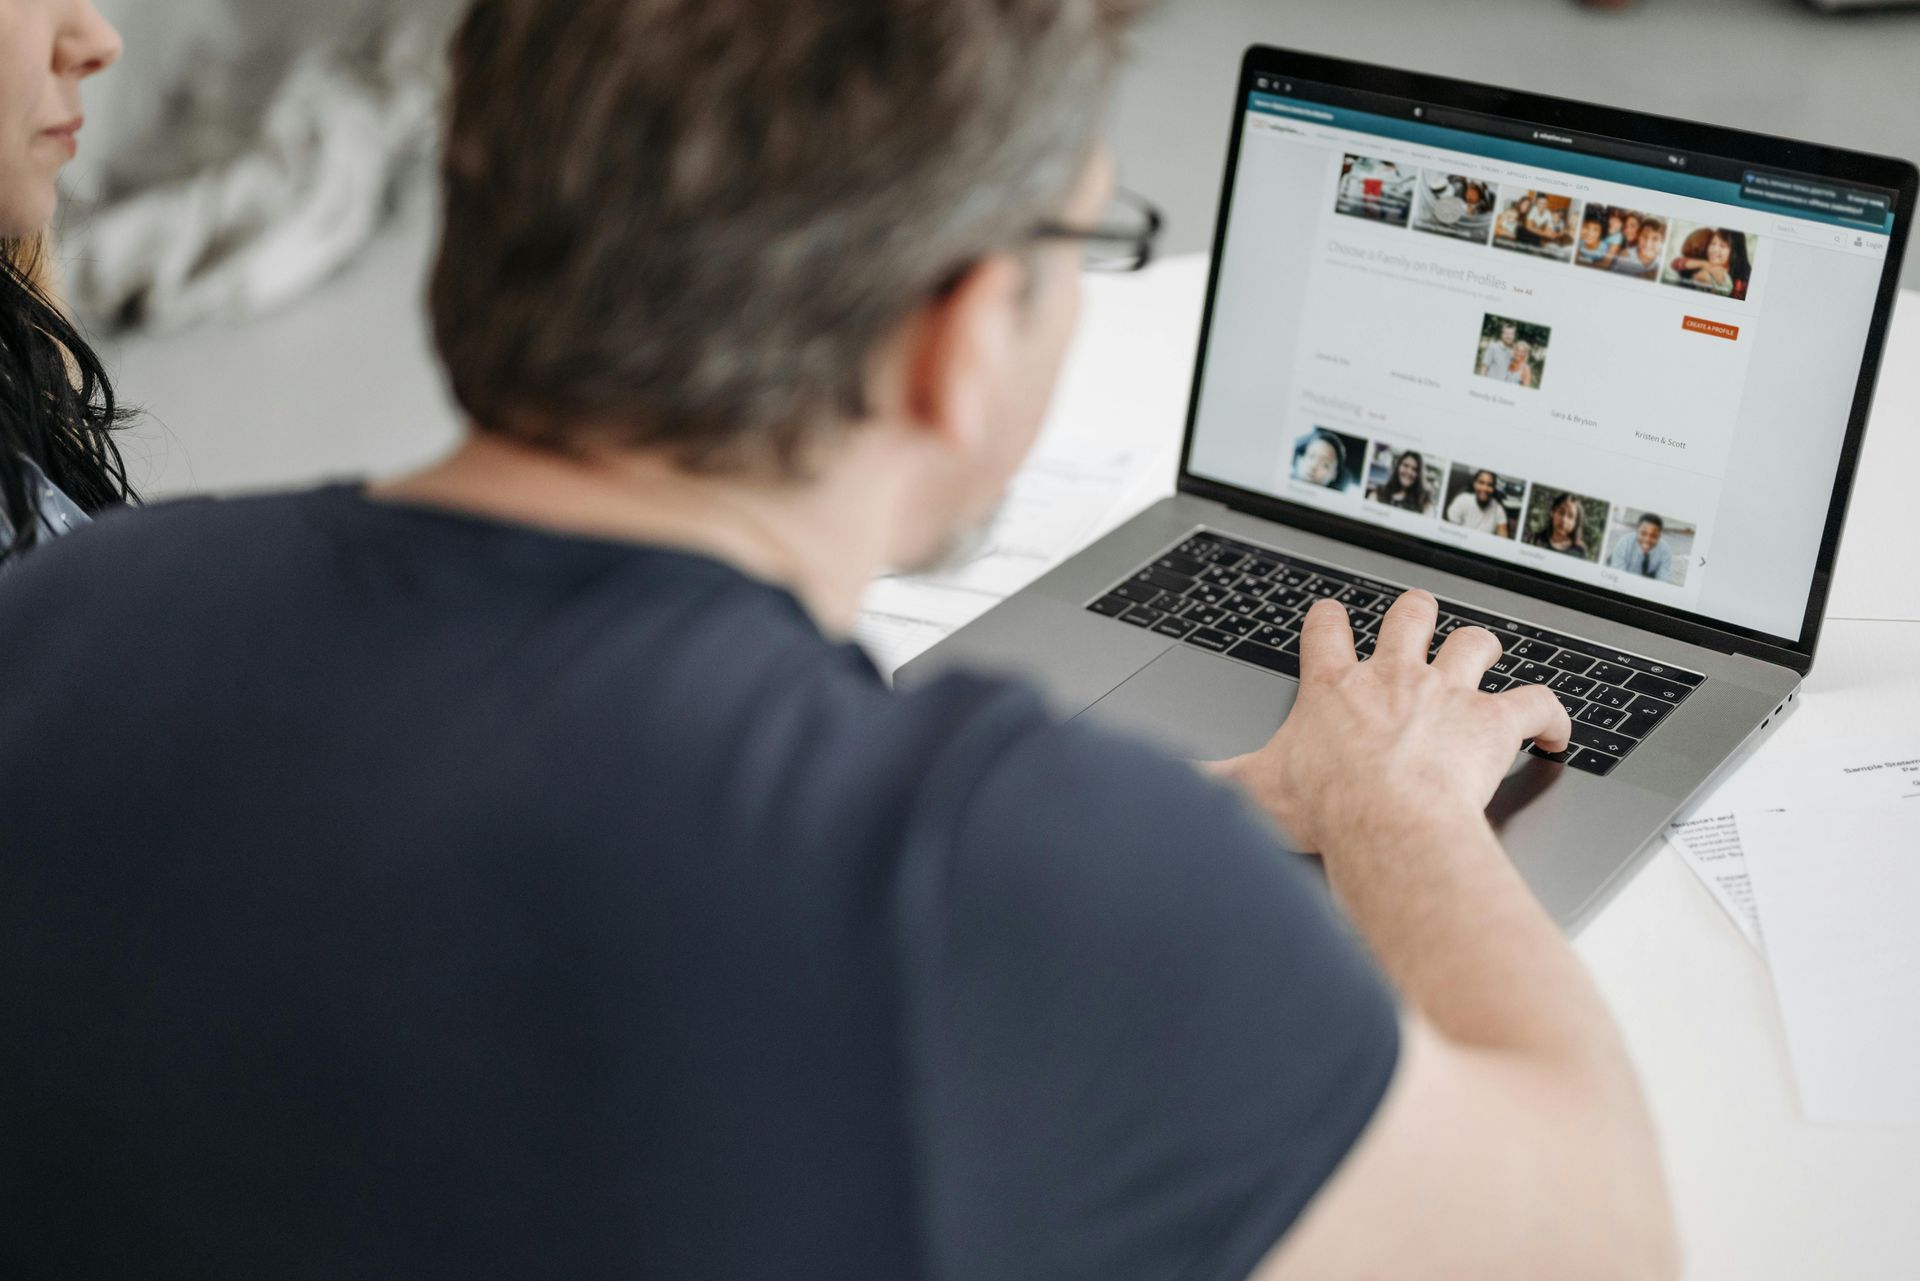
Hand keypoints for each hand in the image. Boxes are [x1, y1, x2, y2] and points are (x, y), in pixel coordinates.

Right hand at [1216, 591, 1571, 854]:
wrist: (1385, 823)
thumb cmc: (1324, 809)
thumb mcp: (1248, 793)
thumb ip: (1206, 784)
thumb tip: (1161, 787)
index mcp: (1334, 688)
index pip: (1327, 630)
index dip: (1329, 622)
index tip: (1330, 620)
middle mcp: (1393, 677)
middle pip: (1410, 615)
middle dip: (1416, 615)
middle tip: (1419, 623)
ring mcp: (1447, 693)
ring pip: (1475, 643)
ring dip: (1482, 652)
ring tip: (1487, 663)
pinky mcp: (1493, 722)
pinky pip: (1538, 703)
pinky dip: (1553, 715)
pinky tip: (1557, 731)